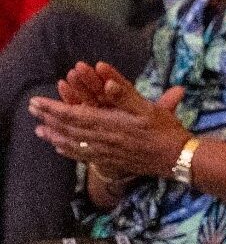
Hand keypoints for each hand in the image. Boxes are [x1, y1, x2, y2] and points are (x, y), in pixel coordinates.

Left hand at [30, 62, 190, 179]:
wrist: (176, 158)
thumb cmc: (165, 130)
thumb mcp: (148, 108)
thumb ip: (126, 95)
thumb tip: (106, 83)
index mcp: (110, 123)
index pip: (74, 115)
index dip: (53, 108)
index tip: (37, 101)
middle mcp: (103, 139)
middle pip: (68, 128)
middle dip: (48, 118)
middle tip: (32, 110)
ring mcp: (104, 152)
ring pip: (72, 143)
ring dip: (53, 135)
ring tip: (39, 129)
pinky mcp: (109, 160)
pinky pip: (82, 156)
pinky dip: (67, 150)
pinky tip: (60, 148)